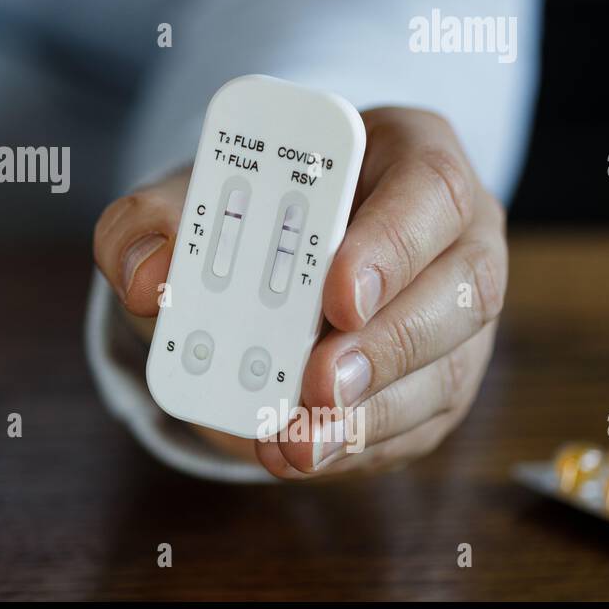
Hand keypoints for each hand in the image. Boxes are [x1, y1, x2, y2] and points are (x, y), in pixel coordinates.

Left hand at [93, 106, 505, 476]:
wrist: (248, 264)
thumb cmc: (240, 213)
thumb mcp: (185, 200)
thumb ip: (148, 221)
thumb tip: (148, 276)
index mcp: (406, 154)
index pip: (429, 188)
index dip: (392, 245)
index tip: (337, 296)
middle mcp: (450, 234)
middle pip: (460, 289)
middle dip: (386, 347)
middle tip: (316, 385)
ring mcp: (454, 313)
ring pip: (445, 368)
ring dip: (370, 414)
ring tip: (298, 442)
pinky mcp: (439, 379)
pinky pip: (419, 421)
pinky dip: (358, 444)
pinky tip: (303, 454)